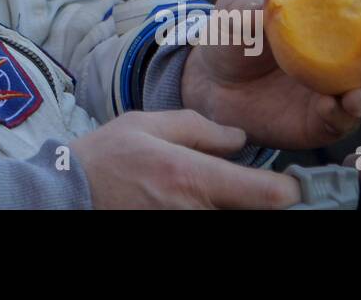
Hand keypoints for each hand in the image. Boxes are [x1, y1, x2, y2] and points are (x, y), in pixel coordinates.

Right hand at [70, 109, 299, 208]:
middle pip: (256, 214)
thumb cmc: (106, 157)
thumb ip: (199, 128)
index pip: (268, 195)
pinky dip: (212, 212)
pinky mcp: (175, 236)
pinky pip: (210, 224)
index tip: (290, 182)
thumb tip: (239, 139)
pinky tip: (197, 201)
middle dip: (260, 200)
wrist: (70, 195)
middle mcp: (194, 213)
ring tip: (217, 191)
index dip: (288, 188)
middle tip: (254, 186)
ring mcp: (185, 230)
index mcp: (191, 177)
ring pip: (233, 219)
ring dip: (236, 207)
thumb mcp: (148, 124)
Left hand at [181, 0, 360, 148]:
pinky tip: (329, 107)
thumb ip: (259, 5)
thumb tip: (276, 2)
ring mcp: (344, 93)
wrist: (208, 80)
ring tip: (354, 97)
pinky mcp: (325, 123)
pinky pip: (347, 123)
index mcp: (346, 22)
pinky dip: (344, 116)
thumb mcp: (239, 10)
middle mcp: (356, 59)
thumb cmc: (233, 35)